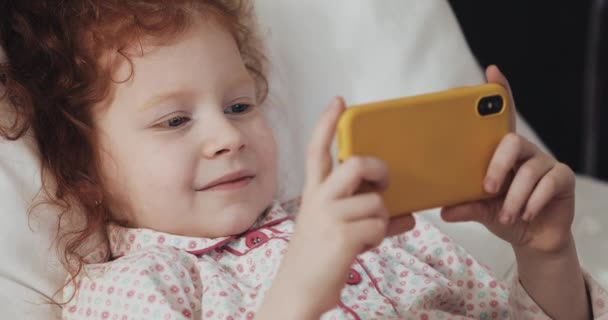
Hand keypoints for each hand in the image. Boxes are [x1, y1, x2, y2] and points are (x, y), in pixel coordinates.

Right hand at [268, 97, 414, 316]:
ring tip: (367, 232)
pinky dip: (380, 236)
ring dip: (380, 219)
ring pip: (376, 201)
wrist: (299, 290)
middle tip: (385, 181)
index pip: (317, 149)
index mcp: (314, 193)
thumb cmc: (318, 256)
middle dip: (379, 168)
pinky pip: (380, 225)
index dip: (327, 122)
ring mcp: (329, 216)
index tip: (340, 101)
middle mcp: (319, 199)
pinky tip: (365, 244)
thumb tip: (409, 214)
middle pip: (355, 163)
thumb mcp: (332, 227)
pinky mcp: (342, 235)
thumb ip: (363, 213)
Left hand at [440, 66, 575, 255]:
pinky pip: (549, 183)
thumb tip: (444, 210)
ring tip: (506, 215)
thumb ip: (465, 206)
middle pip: (512, 141)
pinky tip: (524, 214)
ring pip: (529, 170)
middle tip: (487, 188)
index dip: (500, 92)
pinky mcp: (563, 178)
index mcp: (502, 152)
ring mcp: (546, 163)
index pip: (501, 117)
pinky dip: (533, 201)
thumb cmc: (503, 214)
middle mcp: (524, 151)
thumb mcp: (480, 210)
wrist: (532, 238)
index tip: (491, 71)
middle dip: (498, 165)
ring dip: (514, 196)